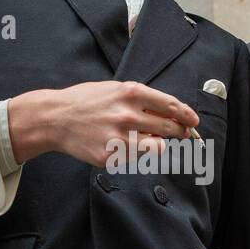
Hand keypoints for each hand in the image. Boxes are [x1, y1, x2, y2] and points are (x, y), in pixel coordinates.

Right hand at [7, 81, 198, 166]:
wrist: (55, 118)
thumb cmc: (87, 102)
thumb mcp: (115, 90)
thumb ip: (142, 100)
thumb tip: (171, 114)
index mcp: (131, 93)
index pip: (171, 106)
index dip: (187, 115)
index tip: (194, 121)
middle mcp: (128, 114)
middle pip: (170, 128)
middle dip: (179, 132)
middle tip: (181, 133)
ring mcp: (120, 137)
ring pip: (158, 146)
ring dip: (156, 143)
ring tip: (143, 138)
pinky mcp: (111, 156)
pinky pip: (137, 158)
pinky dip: (135, 153)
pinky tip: (120, 145)